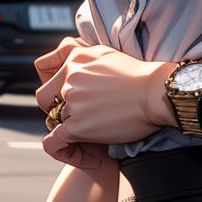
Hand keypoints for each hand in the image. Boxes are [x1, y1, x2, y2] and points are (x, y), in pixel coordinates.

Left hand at [35, 36, 169, 169]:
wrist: (157, 93)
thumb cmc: (140, 75)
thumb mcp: (105, 52)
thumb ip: (80, 52)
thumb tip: (67, 58)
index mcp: (75, 60)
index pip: (45, 73)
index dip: (54, 88)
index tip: (66, 97)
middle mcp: (69, 78)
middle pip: (44, 98)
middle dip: (54, 108)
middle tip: (75, 115)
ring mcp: (72, 102)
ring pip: (54, 120)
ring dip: (67, 126)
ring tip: (89, 131)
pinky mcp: (77, 125)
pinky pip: (54, 141)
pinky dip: (61, 149)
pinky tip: (74, 149)